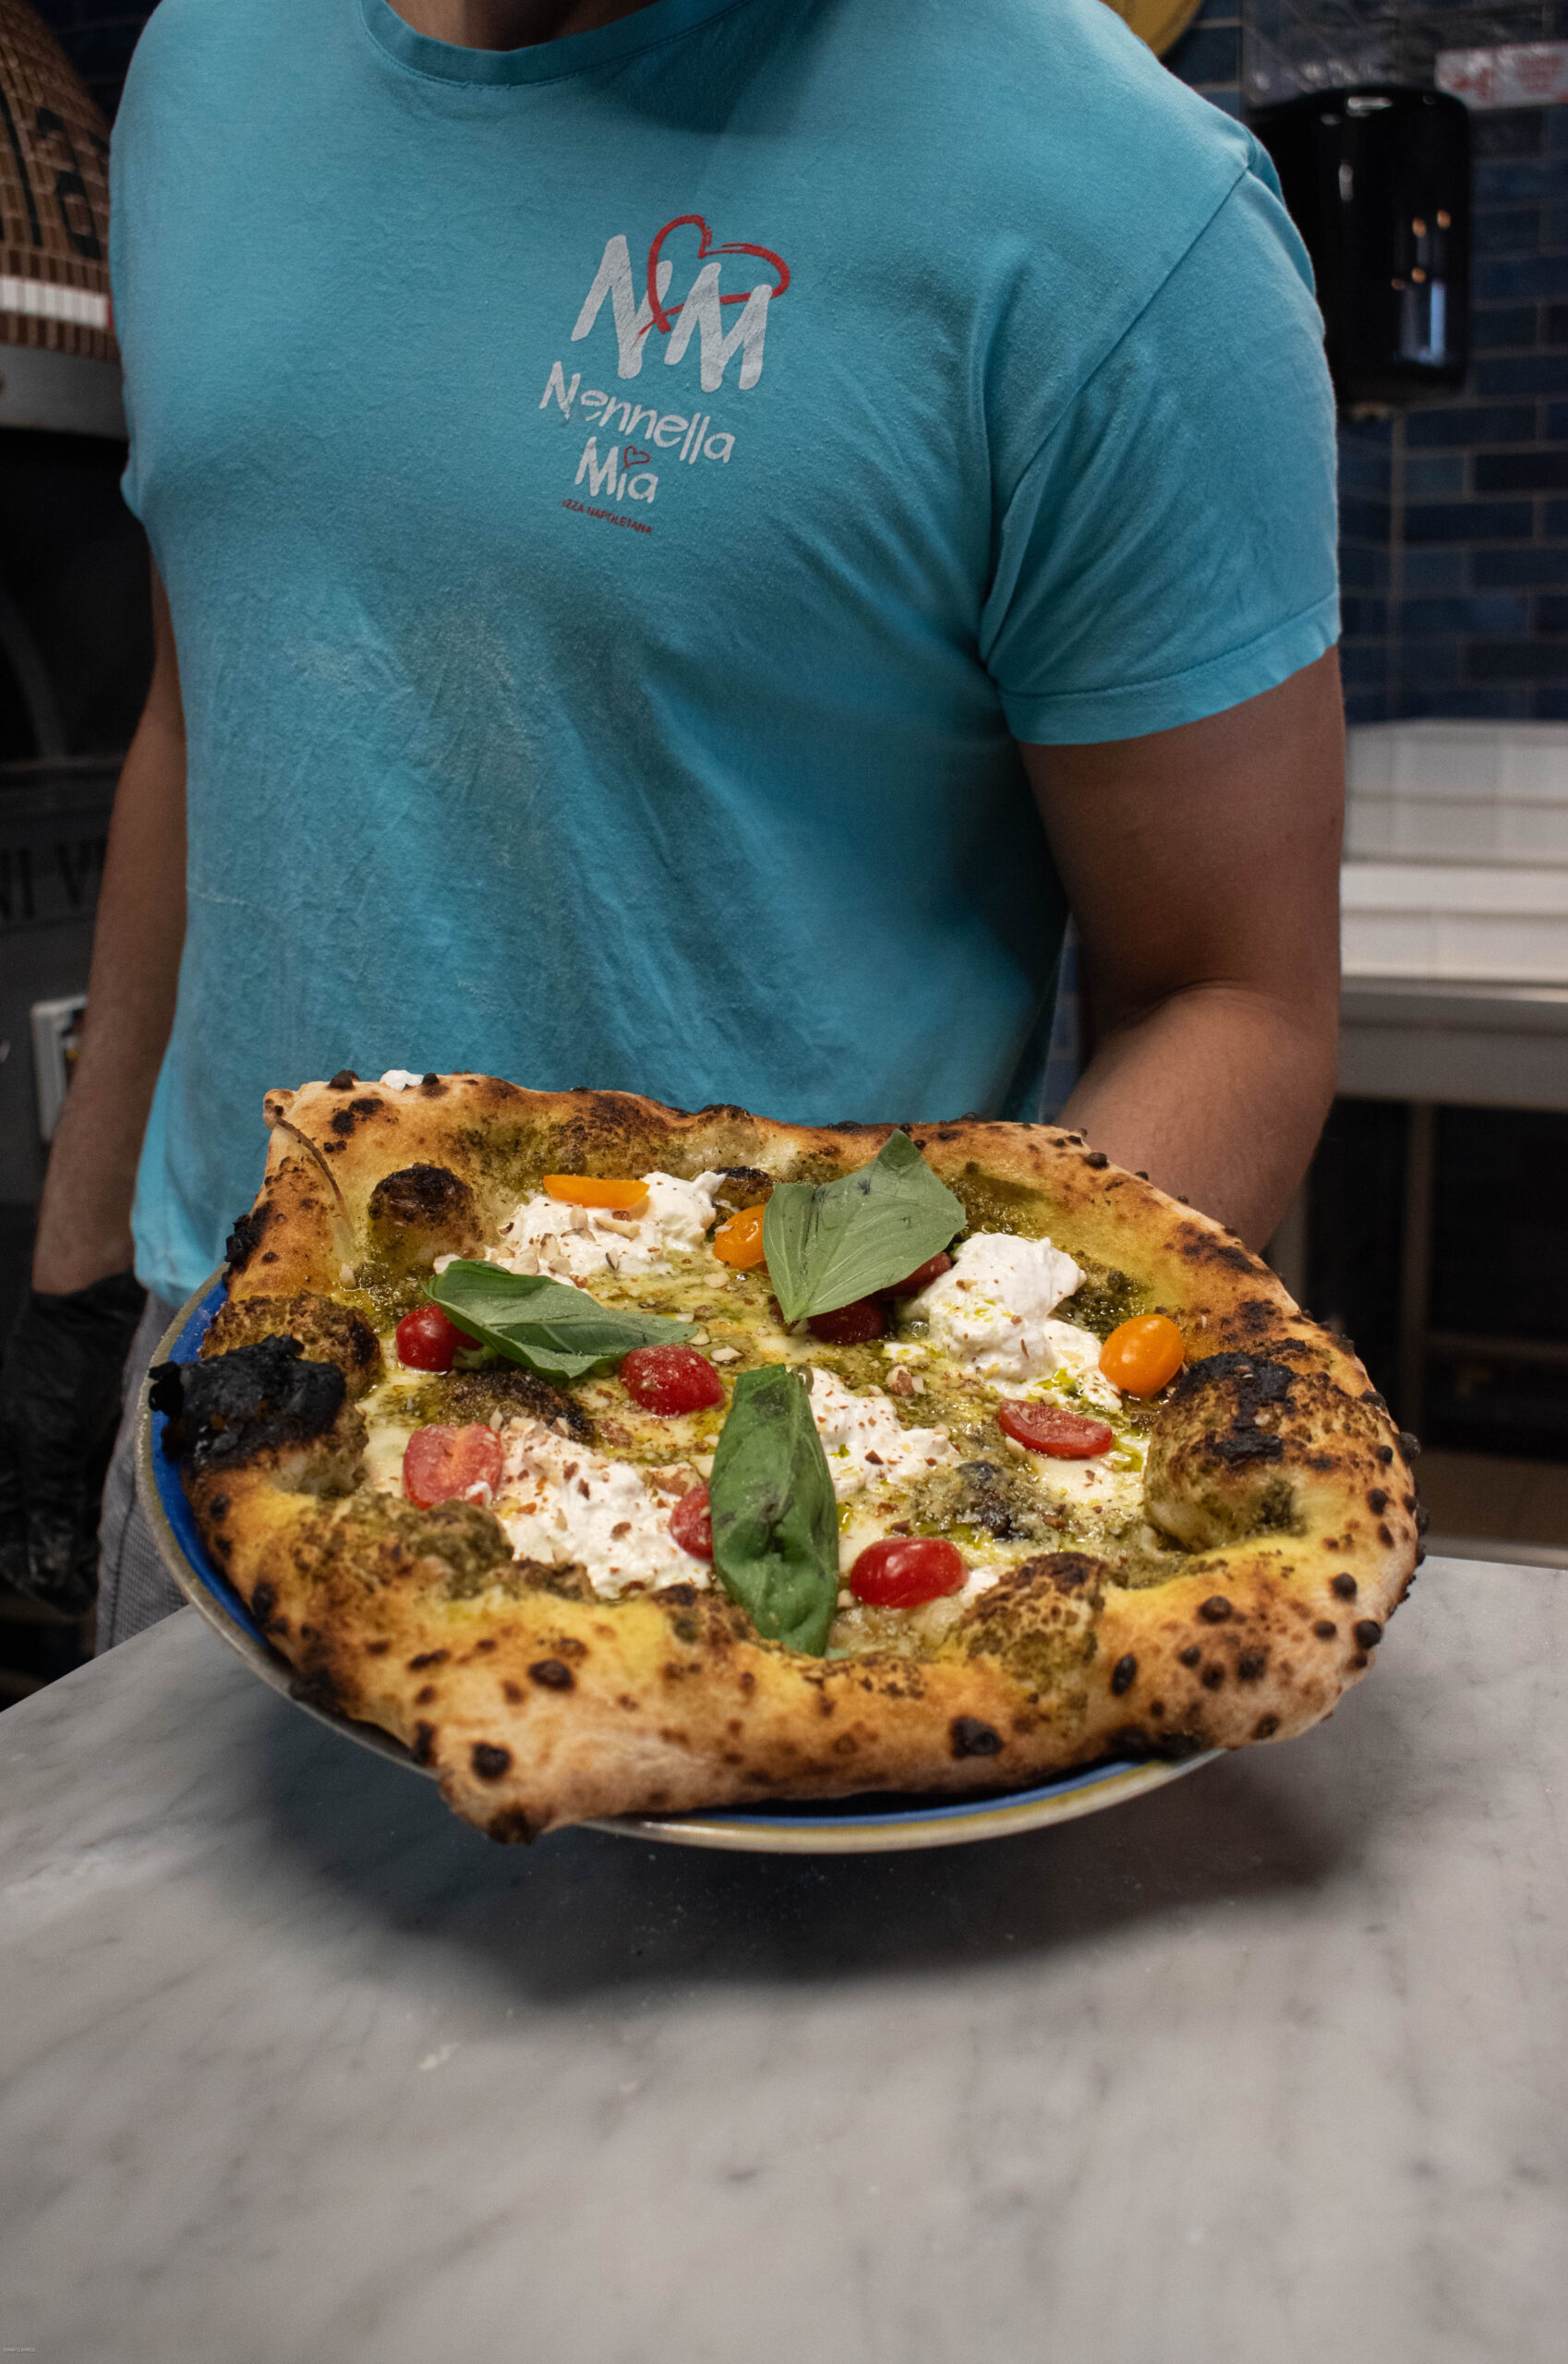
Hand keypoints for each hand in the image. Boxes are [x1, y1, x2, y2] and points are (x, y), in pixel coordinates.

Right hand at [0, 1271, 145, 1618]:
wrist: (84, 1314)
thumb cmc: (57, 1368)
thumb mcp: (53, 1441)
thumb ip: (48, 1504)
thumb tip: (45, 1565)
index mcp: (0, 1472)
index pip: (11, 1545)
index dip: (38, 1577)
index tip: (70, 1600)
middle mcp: (12, 1466)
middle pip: (25, 1535)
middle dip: (51, 1567)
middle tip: (81, 1594)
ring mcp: (36, 1454)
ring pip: (46, 1517)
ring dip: (64, 1547)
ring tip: (85, 1574)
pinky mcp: (62, 1442)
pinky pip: (63, 1492)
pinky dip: (74, 1516)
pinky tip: (87, 1536)